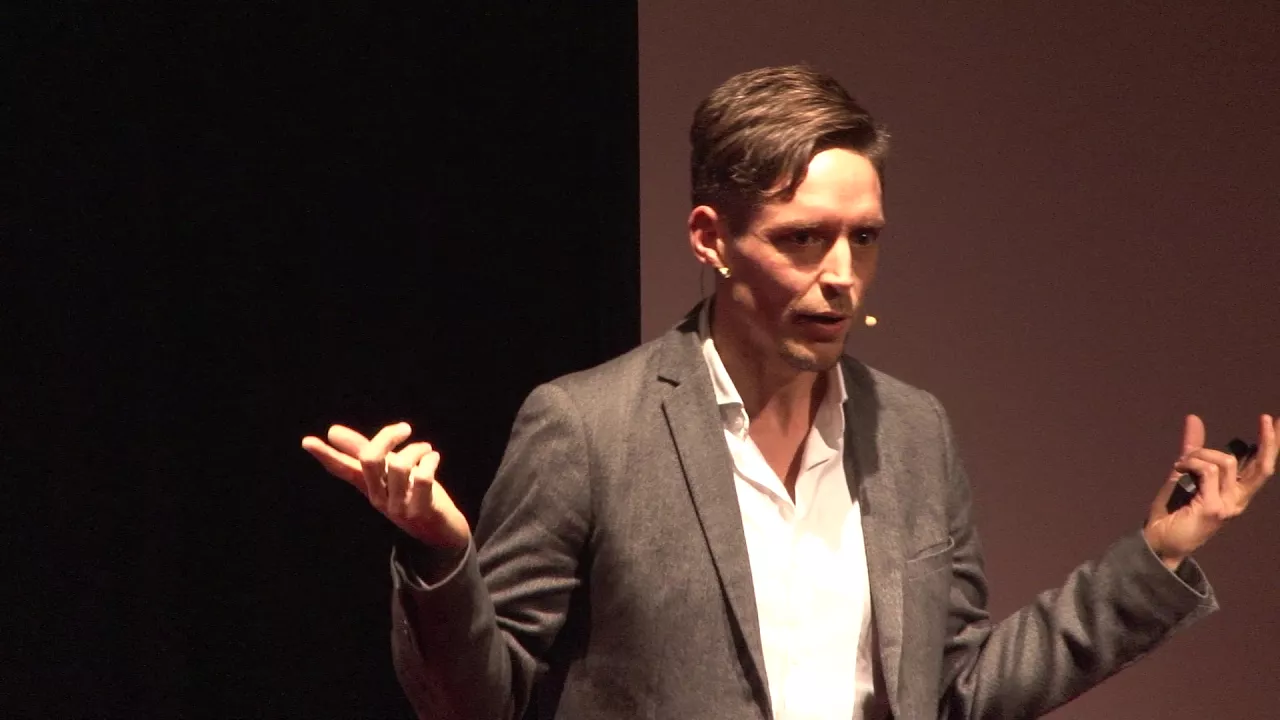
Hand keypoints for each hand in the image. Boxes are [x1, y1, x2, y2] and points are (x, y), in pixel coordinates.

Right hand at [301, 422, 471, 551]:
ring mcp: (398, 506)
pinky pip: (423, 479)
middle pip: (370, 460)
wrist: (442, 531)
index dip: (326, 455)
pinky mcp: (421, 511)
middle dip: (387, 437)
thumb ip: (363, 451)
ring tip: (426, 449)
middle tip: (405, 428)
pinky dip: (430, 461)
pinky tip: (434, 458)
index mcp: (368, 486)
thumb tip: (332, 430)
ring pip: (400, 466)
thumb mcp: (388, 471)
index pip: (342, 469)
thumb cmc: (413, 494)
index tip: (306, 441)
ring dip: (417, 449)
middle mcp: (378, 497)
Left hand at [1143, 414, 1278, 569]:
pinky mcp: (1214, 508)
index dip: (1271, 444)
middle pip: (1264, 467)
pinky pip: (1207, 471)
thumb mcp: (1184, 473)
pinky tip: (1178, 467)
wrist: (1158, 541)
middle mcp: (1237, 500)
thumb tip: (1194, 418)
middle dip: (1269, 441)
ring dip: (1198, 454)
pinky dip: (1191, 462)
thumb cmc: (1171, 511)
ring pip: (1225, 461)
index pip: (1261, 467)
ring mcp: (1228, 505)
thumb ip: (1193, 448)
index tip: (1275, 420)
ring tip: (1182, 462)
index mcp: (1235, 493)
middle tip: (1268, 418)